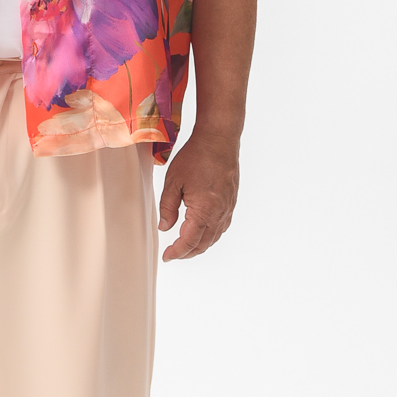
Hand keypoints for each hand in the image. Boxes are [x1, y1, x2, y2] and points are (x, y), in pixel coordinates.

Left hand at [157, 132, 239, 261]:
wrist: (219, 140)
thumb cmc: (196, 157)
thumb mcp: (173, 182)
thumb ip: (167, 207)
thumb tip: (165, 227)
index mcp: (204, 211)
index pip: (189, 242)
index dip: (177, 252)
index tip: (167, 256)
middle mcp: (219, 213)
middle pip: (203, 244)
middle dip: (187, 253)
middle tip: (173, 254)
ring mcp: (228, 208)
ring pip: (214, 237)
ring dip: (199, 246)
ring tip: (185, 247)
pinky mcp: (231, 202)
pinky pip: (222, 226)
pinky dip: (210, 235)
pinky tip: (202, 232)